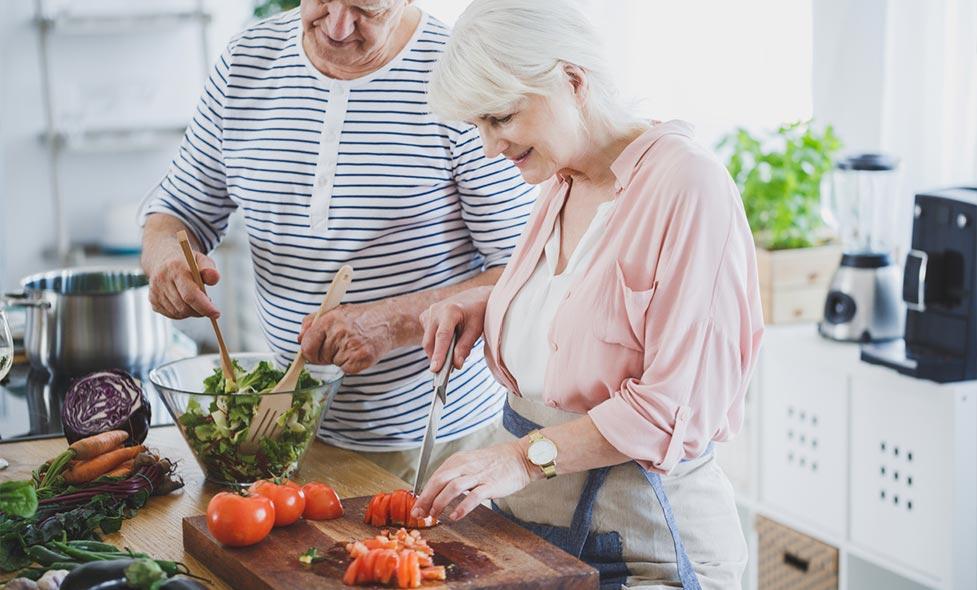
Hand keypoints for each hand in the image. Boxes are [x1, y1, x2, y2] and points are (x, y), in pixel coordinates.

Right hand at [145, 240, 220, 319]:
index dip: (205, 307)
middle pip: (184, 306)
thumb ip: (210, 269)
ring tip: (197, 301)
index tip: (216, 313)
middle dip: (200, 311)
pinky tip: (186, 302)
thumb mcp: (201, 260)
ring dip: (192, 312)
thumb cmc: (187, 261)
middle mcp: (162, 280)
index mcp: (175, 268)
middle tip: (209, 306)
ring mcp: (155, 291)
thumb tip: (214, 278)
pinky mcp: (152, 300)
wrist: (163, 258)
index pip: (190, 295)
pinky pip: (171, 314)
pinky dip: (182, 313)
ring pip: (178, 313)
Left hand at [298, 301, 398, 373]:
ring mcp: (350, 347)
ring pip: (332, 363)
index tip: (313, 352)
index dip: (308, 351)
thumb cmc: (361, 318)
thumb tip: (299, 338)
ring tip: (352, 345)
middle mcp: (338, 333)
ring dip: (340, 358)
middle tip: (341, 343)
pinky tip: (359, 352)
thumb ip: (312, 323)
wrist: (388, 321)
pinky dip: (351, 364)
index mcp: (329, 320)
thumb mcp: (335, 311)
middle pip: (319, 357)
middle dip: (326, 354)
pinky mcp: (361, 359)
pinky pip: (345, 369)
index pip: (307, 346)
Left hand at [411, 442, 534, 520]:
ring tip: (435, 516)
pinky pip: (474, 496)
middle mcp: (465, 466)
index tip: (416, 508)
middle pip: (439, 481)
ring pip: (453, 487)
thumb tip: (436, 494)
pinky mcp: (491, 484)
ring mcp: (478, 475)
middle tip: (420, 514)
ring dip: (440, 503)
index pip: (435, 477)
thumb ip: (454, 476)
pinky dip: (462, 507)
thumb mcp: (469, 464)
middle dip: (426, 499)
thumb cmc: (493, 463)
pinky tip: (455, 516)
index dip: (423, 494)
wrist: (518, 457)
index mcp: (457, 461)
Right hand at [420, 286, 491, 371]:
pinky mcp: (425, 316)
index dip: (438, 354)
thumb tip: (456, 365)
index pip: (442, 336)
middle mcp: (435, 310)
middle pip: (430, 341)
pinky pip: (427, 336)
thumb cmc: (478, 313)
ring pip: (428, 340)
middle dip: (436, 357)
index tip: (435, 369)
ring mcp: (428, 312)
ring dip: (437, 350)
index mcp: (450, 310)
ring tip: (452, 350)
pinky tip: (448, 338)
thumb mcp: (476, 329)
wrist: (476, 297)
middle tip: (446, 371)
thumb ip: (465, 347)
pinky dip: (436, 342)